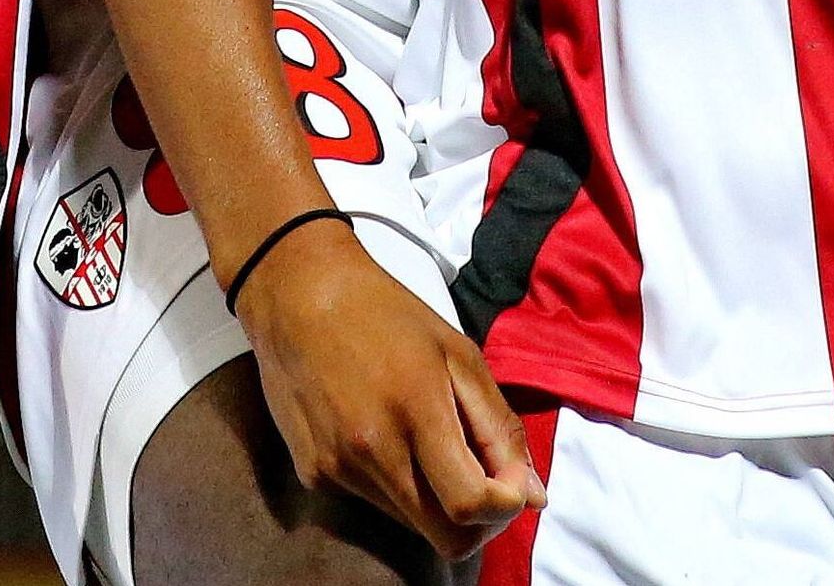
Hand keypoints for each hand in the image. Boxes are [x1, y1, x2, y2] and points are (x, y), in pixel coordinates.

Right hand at [235, 220, 545, 556]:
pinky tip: (387, 435)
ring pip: (410, 523)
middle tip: (484, 477)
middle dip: (477, 519)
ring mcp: (338, 470)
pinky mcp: (314, 477)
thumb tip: (534, 496)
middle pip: (442, 537)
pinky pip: (373, 503)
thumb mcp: (458, 352)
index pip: (469, 505)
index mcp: (416, 410)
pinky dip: (396, 485)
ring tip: (430, 441)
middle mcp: (372, 452)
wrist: (300, 296)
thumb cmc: (386, 313)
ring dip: (435, 499)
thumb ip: (498, 427)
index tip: (513, 482)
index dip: (504, 506)